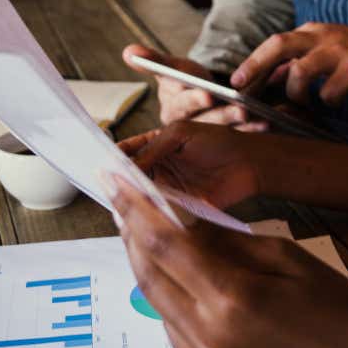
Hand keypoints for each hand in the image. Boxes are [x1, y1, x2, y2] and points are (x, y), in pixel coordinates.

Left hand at [106, 175, 347, 347]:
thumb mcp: (289, 260)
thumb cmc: (343, 314)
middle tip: (127, 213)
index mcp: (233, 299)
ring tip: (169, 255)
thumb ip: (229, 243)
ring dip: (160, 282)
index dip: (134, 211)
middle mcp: (211, 343)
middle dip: (135, 242)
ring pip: (163, 318)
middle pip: (151, 281)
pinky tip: (199, 303)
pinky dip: (183, 321)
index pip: (164, 245)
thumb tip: (184, 222)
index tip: (117, 186)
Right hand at [118, 121, 261, 211]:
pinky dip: (150, 212)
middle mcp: (160, 167)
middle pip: (131, 176)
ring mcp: (169, 187)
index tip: (98, 165)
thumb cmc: (219, 141)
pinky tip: (141, 213)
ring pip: (142, 194)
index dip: (113, 158)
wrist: (249, 163)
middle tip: (105, 186)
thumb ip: (153, 148)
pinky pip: (159, 210)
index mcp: (157, 145)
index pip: (128, 152)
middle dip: (119, 181)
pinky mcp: (180, 206)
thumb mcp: (181, 134)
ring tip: (118, 200)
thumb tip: (127, 165)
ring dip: (133, 198)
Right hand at [122, 45, 265, 129]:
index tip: (208, 94)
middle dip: (222, 114)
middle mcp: (185, 128)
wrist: (202, 96)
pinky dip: (253, 129)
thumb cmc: (185, 80)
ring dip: (240, 124)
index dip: (193, 99)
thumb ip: (153, 61)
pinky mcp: (224, 141)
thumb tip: (128, 51)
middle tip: (241, 109)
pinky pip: (239, 136)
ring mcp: (205, 136)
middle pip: (204, 120)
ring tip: (256, 116)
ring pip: (222, 130)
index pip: (181, 104)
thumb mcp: (172, 69)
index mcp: (171, 109)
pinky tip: (266, 123)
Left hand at [229, 23, 347, 106]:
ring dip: (296, 93)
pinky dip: (327, 101)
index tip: (236, 80)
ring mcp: (339, 51)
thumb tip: (270, 75)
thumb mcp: (323, 52)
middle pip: (280, 45)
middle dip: (256, 66)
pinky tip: (336, 101)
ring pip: (300, 71)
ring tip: (305, 103)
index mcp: (311, 31)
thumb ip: (298, 61)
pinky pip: (329, 91)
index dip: (254, 61)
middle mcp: (322, 36)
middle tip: (243, 88)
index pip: (275, 43)